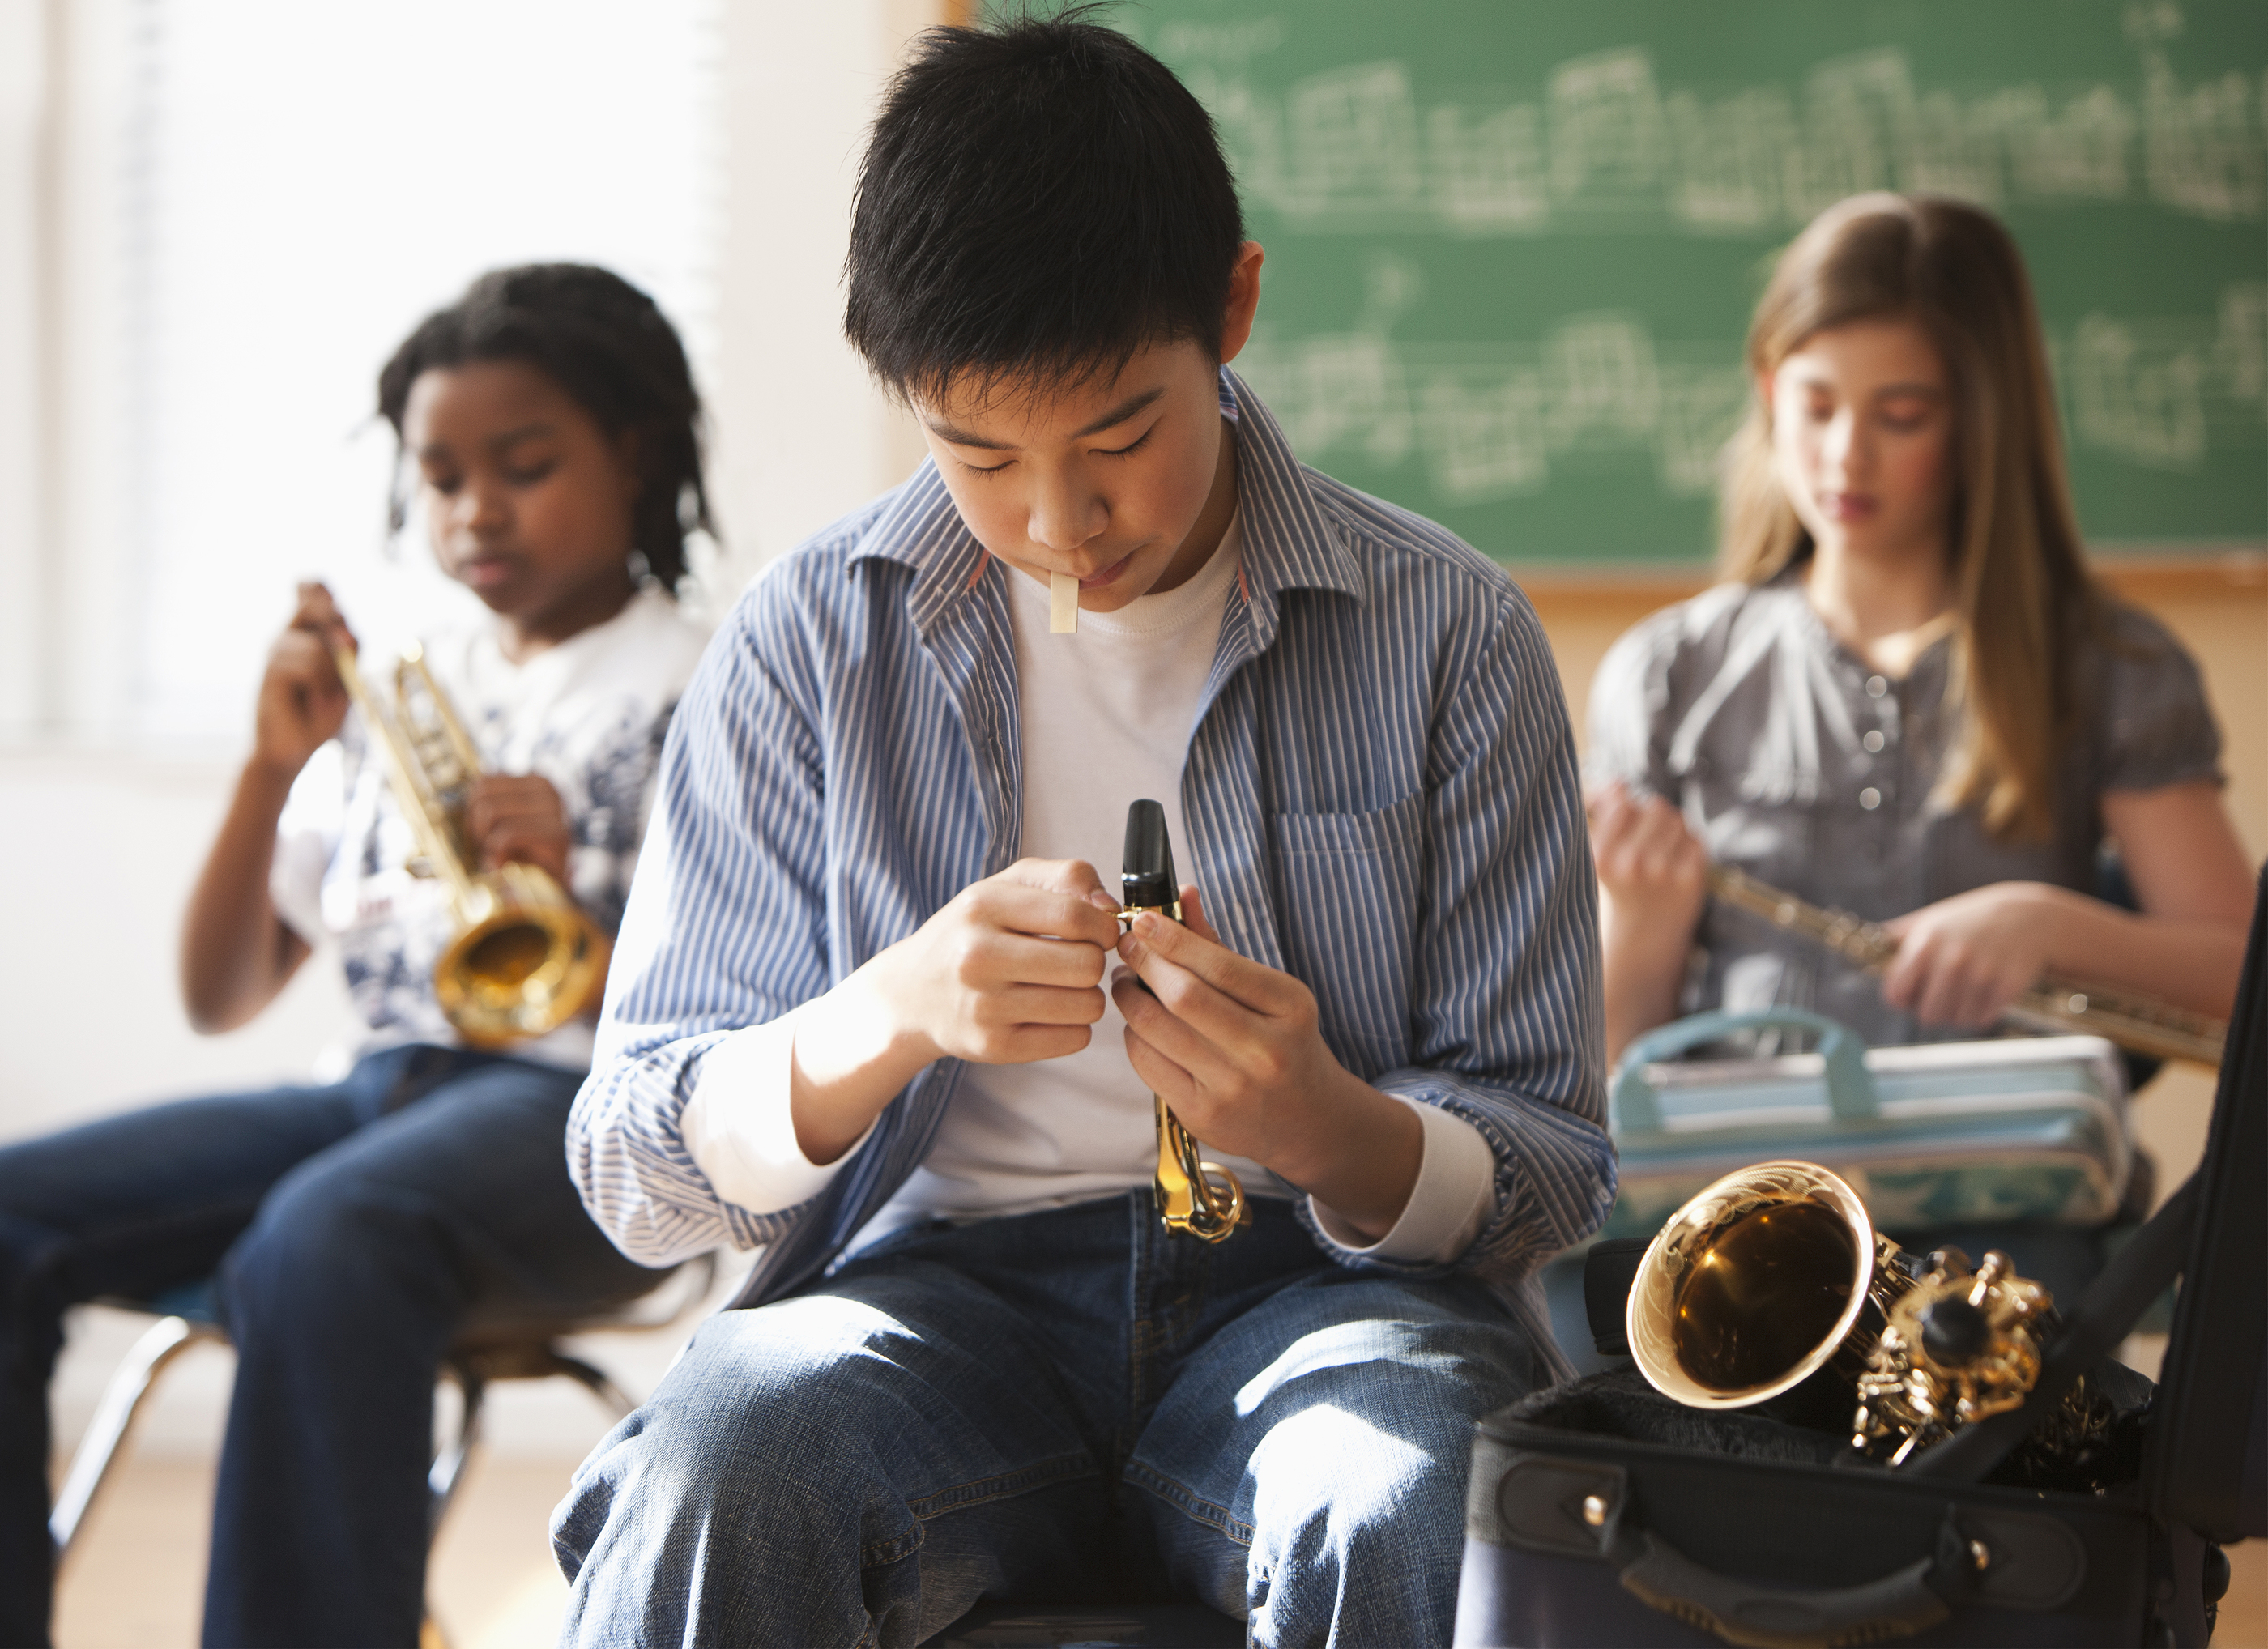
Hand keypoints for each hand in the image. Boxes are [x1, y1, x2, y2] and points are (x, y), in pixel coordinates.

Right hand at [251, 582, 356, 778]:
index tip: (317, 586)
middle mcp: (288, 637)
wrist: (293, 750)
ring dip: (332, 676)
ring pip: (320, 647)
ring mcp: (276, 652)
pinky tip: (315, 703)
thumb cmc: (318, 716)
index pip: (311, 594)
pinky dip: (321, 687)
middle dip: (338, 629)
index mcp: (307, 635)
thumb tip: (346, 630)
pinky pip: (308, 665)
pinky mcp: (270, 670)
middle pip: (317, 606)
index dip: (319, 587)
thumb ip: (347, 650)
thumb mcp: (345, 679)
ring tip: (325, 697)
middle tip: (346, 652)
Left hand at [467, 774, 573, 882]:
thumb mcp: (498, 824)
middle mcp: (546, 788)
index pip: (483, 783)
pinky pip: (507, 834)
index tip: (483, 834)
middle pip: (483, 794)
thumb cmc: (517, 856)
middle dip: (478, 826)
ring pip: (491, 811)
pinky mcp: (557, 834)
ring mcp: (555, 809)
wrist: (548, 891)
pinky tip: (504, 866)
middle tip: (489, 849)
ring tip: (499, 858)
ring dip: (487, 842)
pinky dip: (498, 855)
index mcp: (532, 781)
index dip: (472, 812)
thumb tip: (442, 798)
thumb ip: (482, 806)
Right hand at [872, 857, 1122, 1067]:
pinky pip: (1075, 1039)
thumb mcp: (1006, 887)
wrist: (911, 994)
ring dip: (1086, 996)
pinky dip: (1073, 1026)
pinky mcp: (993, 1046)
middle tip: (1075, 961)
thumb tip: (1110, 908)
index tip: (1101, 932)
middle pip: (1087, 964)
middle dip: (1094, 961)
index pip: (1074, 916)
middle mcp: (977, 956)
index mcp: (982, 906)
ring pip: (1087, 1005)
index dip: (1103, 926)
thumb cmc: (971, 934)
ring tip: (1060, 987)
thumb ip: (1066, 877)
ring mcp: (984, 1006)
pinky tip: (1048, 1013)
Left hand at [1112, 886, 1364, 1180]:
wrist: (1309, 1121)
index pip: (1219, 966)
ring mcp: (1233, 1088)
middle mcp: (1265, 1051)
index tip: (1142, 920)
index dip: (1172, 939)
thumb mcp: (1272, 994)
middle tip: (1127, 947)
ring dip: (1130, 998)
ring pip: (1156, 1029)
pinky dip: (1134, 1034)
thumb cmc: (1286, 1044)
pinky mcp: (1203, 1115)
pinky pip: (1148, 1063)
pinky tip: (1141, 1023)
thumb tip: (1183, 895)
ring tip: (1128, 982)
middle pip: (1183, 996)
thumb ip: (1222, 947)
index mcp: (1289, 1008)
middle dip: (1144, 963)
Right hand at [1585, 779, 1707, 931]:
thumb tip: (1616, 783)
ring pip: (1678, 820)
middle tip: (1646, 838)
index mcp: (1601, 856)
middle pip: (1655, 806)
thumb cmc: (1619, 885)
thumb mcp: (1599, 854)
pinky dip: (1688, 847)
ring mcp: (1662, 872)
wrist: (1644, 934)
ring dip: (1672, 829)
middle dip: (1653, 816)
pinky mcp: (1690, 879)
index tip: (1624, 814)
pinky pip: (1695, 840)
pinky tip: (1675, 864)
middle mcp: (1630, 864)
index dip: (1626, 802)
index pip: (1622, 801)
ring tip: (1661, 850)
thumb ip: (1603, 814)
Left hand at [1881, 883, 2074, 1027]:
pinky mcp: (2008, 986)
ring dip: (1958, 1013)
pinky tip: (1985, 994)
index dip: (1900, 998)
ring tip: (1964, 993)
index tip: (1910, 992)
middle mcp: (1952, 959)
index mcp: (1926, 943)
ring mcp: (1982, 974)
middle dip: (1931, 1010)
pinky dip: (1982, 1013)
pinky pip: (1983, 1020)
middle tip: (1941, 995)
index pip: (1896, 994)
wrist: (2029, 916)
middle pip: (1927, 1016)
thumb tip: (1858, 946)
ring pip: (1956, 1021)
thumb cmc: (1970, 919)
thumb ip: (1895, 937)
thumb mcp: (1929, 919)